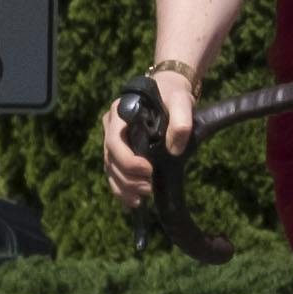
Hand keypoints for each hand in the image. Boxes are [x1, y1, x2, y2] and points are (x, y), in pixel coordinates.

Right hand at [100, 65, 197, 204]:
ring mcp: (112, 139)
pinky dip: (121, 189)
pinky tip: (131, 203)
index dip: (128, 160)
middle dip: (127, 178)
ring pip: (110, 168)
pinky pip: (114, 172)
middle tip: (148, 189)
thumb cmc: (173, 94)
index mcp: (120, 112)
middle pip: (111, 159)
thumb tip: (175, 149)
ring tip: (140, 200)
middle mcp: (111, 126)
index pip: (115, 141)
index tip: (148, 171)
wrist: (168, 90)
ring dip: (123, 187)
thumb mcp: (182, 102)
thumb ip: (181, 121)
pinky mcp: (119, 150)